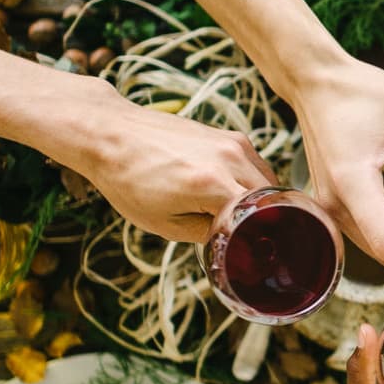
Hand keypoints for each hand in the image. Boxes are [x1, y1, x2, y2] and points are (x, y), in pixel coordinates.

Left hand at [66, 85, 276, 242]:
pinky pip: (254, 163)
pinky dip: (249, 181)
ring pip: (267, 180)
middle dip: (261, 220)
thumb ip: (207, 234)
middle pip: (270, 200)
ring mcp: (232, 142)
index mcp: (214, 185)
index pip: (258, 220)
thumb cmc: (129, 179)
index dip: (255, 238)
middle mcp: (230, 159)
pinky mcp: (228, 134)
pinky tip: (228, 190)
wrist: (112, 135)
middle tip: (244, 235)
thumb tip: (231, 239)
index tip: (247, 249)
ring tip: (234, 213)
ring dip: (258, 199)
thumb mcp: (164, 223)